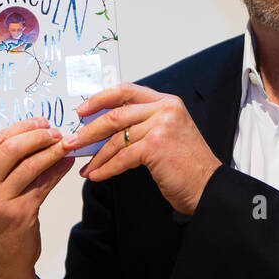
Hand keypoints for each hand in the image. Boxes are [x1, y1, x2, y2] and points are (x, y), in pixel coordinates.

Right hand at [0, 116, 75, 278]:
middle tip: (56, 131)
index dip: (20, 128)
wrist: (0, 262)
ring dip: (52, 150)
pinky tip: (67, 162)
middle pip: (11, 148)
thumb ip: (3, 167)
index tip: (40, 122)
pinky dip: (58, 169)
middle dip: (38, 135)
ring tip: (67, 143)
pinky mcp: (19, 213)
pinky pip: (44, 183)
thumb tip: (35, 137)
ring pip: (30, 164)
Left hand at [64, 83, 221, 214]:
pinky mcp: (156, 146)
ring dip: (96, 155)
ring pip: (116, 138)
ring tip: (85, 166)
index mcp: (167, 102)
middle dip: (88, 131)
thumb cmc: (187, 165)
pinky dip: (106, 168)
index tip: (81, 110)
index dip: (100, 99)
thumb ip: (143, 123)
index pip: (126, 90)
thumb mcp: (166, 134)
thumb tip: (104, 128)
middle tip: (70, 141)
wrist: (207, 187)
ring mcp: (161, 126)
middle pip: (115, 115)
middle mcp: (165, 109)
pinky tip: (97, 175)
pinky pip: (122, 157)